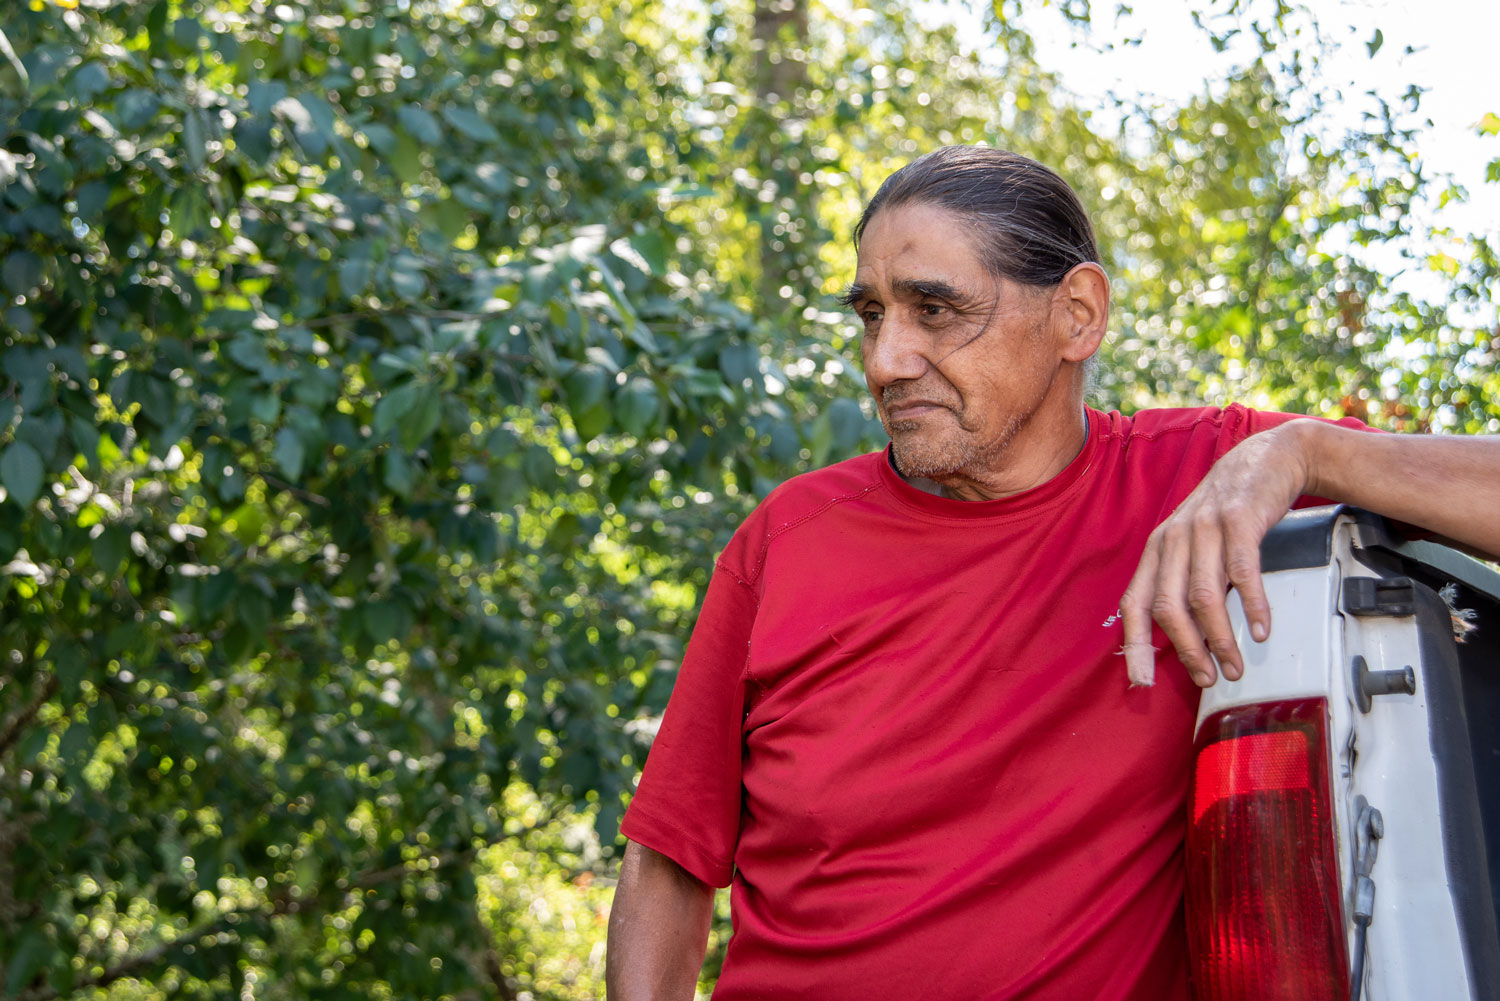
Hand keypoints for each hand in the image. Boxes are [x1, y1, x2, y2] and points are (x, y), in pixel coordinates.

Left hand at [1120, 423, 1311, 687]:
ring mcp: (1204, 528)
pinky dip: (1252, 605)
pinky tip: (1262, 629)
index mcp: (1157, 551)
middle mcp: (1173, 539)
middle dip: (1186, 650)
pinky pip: (1242, 571)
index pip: (1134, 604)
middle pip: (1168, 606)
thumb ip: (1185, 584)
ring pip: (1203, 595)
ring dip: (1220, 638)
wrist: (1265, 461)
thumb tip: (1188, 642)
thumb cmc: (1228, 515)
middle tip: (1208, 677)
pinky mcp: (1239, 520)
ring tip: (1235, 664)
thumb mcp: (1195, 546)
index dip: (1134, 645)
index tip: (1142, 681)